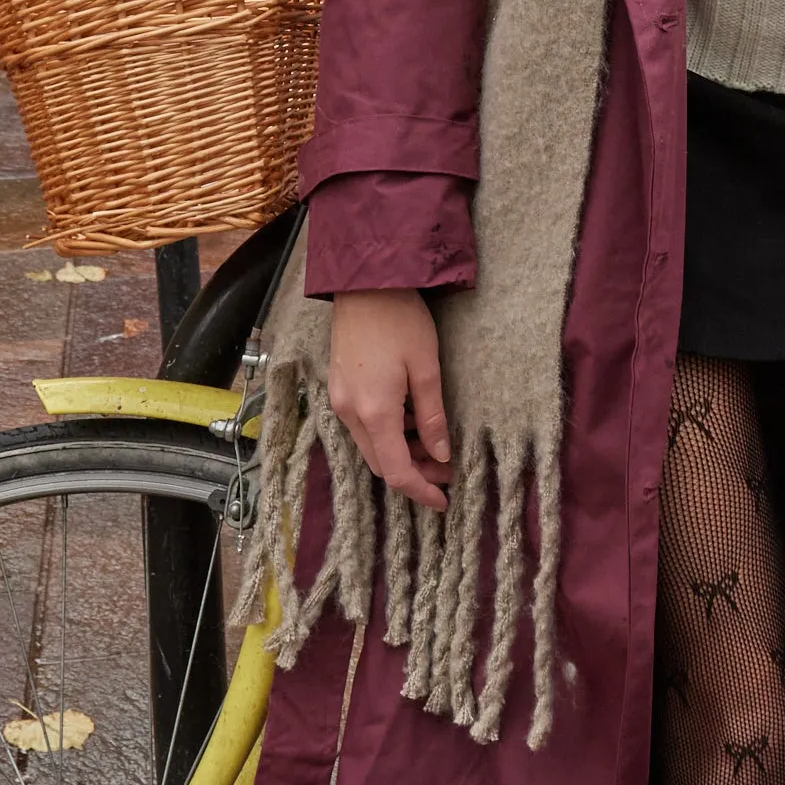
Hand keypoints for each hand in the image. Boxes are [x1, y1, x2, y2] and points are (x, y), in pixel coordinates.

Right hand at [327, 290, 451, 509]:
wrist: (363, 282)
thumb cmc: (400, 320)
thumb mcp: (426, 368)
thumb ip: (433, 417)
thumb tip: (441, 454)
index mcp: (374, 412)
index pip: (396, 471)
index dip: (420, 491)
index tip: (443, 502)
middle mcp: (349, 413)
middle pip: (380, 463)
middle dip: (414, 473)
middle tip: (446, 469)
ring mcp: (339, 400)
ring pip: (371, 446)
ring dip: (400, 453)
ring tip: (433, 443)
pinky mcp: (338, 387)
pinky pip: (362, 425)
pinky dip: (387, 433)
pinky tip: (410, 419)